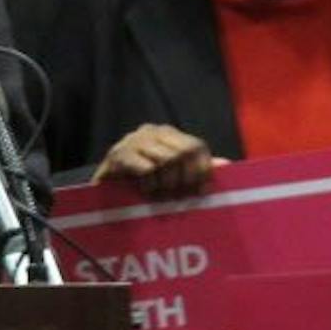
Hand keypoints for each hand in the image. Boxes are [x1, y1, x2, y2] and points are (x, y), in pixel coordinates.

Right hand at [94, 124, 221, 198]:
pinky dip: (149, 185)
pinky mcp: (118, 154)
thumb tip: (226, 164)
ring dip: (165, 185)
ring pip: (165, 160)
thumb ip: (198, 169)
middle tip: (178, 198)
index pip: (196, 146)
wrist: (104, 189)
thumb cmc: (141, 182)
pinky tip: (146, 193)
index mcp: (169, 134)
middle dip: (184, 180)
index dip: (202, 170)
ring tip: (161, 198)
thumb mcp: (172, 175)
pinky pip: (146, 168)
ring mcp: (134, 140)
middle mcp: (152, 131)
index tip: (200, 193)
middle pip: (183, 153)